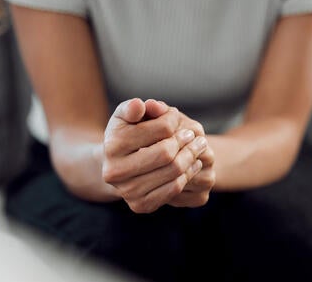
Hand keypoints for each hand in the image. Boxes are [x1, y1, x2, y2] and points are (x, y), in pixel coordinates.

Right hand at [101, 98, 210, 212]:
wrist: (117, 166)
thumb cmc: (127, 133)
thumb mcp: (128, 115)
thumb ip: (135, 107)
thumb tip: (142, 105)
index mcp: (112, 144)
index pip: (162, 128)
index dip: (174, 120)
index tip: (177, 117)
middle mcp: (115, 171)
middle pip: (167, 153)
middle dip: (187, 141)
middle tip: (195, 136)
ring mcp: (127, 191)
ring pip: (173, 172)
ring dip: (192, 157)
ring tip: (199, 147)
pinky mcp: (140, 205)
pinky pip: (174, 190)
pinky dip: (188, 175)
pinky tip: (193, 164)